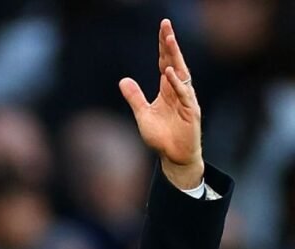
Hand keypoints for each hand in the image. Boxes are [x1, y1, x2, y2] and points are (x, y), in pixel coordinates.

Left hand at [120, 19, 203, 189]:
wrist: (174, 156)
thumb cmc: (161, 136)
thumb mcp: (143, 114)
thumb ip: (134, 97)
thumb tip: (123, 80)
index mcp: (167, 89)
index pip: (164, 62)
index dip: (163, 46)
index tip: (162, 28)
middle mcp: (179, 90)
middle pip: (174, 62)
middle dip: (170, 44)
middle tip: (166, 25)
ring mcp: (187, 99)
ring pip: (181, 73)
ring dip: (175, 57)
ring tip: (169, 40)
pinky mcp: (192, 111)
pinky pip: (184, 94)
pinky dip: (177, 83)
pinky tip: (169, 72)